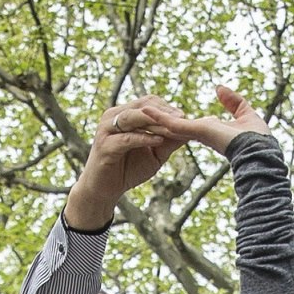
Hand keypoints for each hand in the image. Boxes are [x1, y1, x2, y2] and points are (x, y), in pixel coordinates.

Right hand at [64, 97, 195, 229]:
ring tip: (174, 127)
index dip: (167, 107)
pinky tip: (159, 140)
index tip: (185, 115)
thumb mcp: (155, 154)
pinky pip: (127, 138)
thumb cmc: (128, 169)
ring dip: (156, 123)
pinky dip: (144, 138)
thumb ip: (169, 141)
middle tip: (183, 119)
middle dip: (164, 112)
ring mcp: (106, 130)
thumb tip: (191, 132)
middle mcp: (113, 117)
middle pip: (142, 106)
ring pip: (134, 118)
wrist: (103, 191)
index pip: (148, 102)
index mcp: (124, 114)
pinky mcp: (104, 146)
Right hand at [151, 82, 270, 148]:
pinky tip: (146, 109)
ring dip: (156, 116)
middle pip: (177, 124)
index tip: (168, 111)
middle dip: (163, 117)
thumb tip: (219, 88)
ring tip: (142, 108)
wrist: (259, 151)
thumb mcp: (245, 113)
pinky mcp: (194, 131)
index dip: (179, 117)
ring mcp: (196, 133)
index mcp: (211, 131)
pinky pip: (171, 123)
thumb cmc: (257, 139)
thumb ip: (232, 101)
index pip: (190, 124)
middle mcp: (201, 133)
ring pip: (170, 124)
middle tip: (148, 109)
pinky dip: (158, 116)